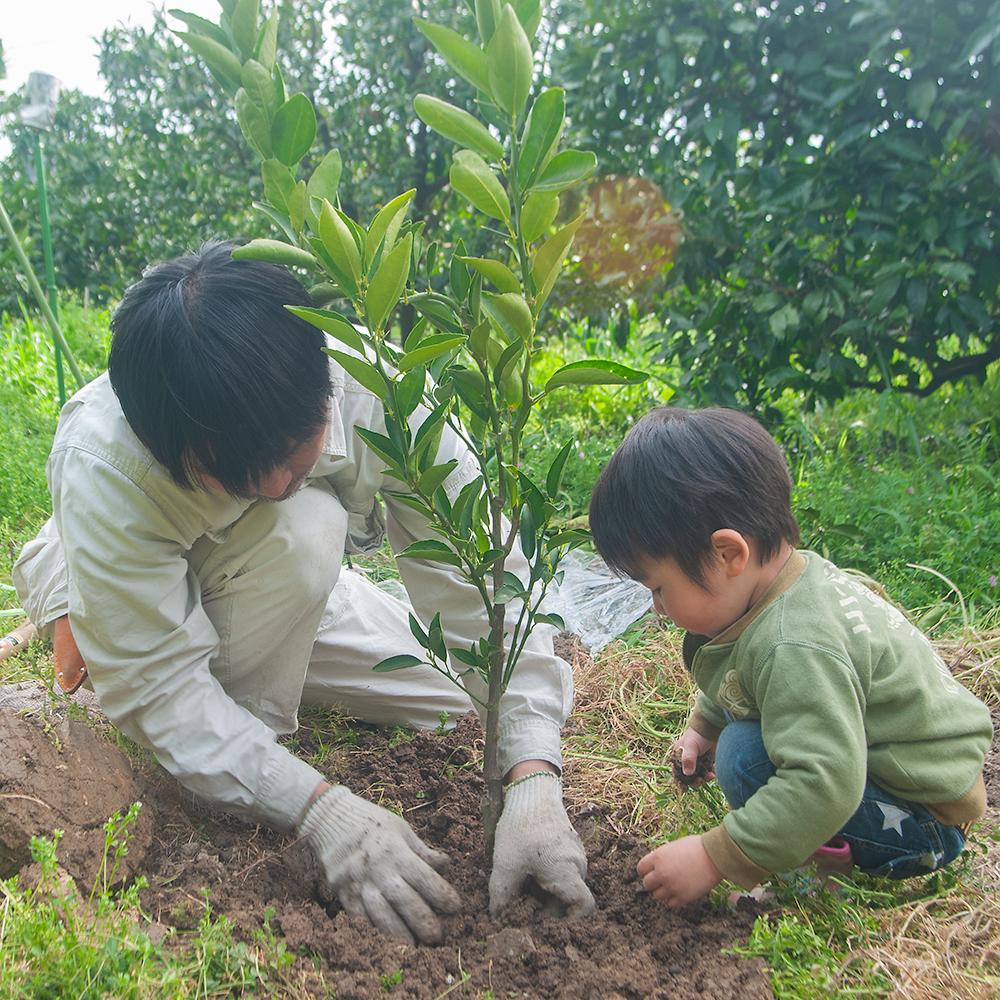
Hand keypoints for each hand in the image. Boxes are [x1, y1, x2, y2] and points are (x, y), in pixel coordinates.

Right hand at [298, 785, 460, 943]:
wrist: (328, 820)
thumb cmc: (370, 822)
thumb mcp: (400, 828)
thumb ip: (422, 851)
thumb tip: (445, 865)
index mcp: (395, 850)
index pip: (424, 877)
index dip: (441, 894)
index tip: (455, 907)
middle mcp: (377, 869)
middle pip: (404, 901)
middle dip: (423, 922)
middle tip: (438, 937)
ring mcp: (358, 883)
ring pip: (380, 915)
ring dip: (399, 934)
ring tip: (414, 947)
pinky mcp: (342, 894)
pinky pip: (360, 918)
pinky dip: (374, 930)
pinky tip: (386, 941)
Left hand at [489, 773, 594, 916]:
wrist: (532, 788)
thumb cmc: (522, 827)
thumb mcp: (506, 864)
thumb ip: (502, 896)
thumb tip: (498, 919)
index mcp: (569, 874)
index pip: (584, 908)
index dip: (569, 921)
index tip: (544, 920)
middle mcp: (579, 864)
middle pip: (570, 897)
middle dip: (548, 906)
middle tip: (523, 902)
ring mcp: (575, 851)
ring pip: (565, 881)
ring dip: (546, 888)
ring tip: (522, 880)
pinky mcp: (568, 841)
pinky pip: (562, 866)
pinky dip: (547, 872)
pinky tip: (526, 863)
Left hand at [637, 835, 721, 908]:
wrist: (714, 857)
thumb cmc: (696, 847)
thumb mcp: (673, 847)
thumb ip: (662, 858)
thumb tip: (655, 867)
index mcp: (657, 858)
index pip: (640, 869)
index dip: (645, 871)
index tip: (650, 872)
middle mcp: (661, 873)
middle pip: (646, 884)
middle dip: (653, 882)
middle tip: (662, 880)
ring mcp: (671, 887)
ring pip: (657, 896)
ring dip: (663, 892)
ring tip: (673, 885)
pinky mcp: (683, 897)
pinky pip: (671, 904)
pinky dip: (674, 900)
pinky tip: (680, 892)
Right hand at [674, 727, 716, 788]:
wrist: (713, 727)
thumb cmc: (698, 735)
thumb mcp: (690, 746)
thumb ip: (688, 759)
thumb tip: (687, 774)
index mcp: (679, 756)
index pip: (676, 772)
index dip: (679, 782)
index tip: (684, 790)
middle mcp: (687, 760)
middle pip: (688, 777)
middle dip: (694, 781)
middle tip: (700, 781)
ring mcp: (698, 762)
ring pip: (699, 776)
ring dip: (703, 779)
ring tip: (710, 776)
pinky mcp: (708, 762)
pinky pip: (707, 773)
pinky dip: (710, 775)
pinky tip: (713, 772)